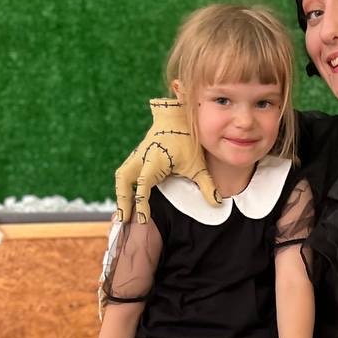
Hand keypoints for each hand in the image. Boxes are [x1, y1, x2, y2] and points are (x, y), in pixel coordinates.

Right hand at [114, 98, 219, 222]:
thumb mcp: (198, 164)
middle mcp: (142, 157)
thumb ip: (207, 185)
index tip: (143, 219)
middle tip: (123, 220)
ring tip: (122, 215)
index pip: (144, 183)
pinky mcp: (136, 158)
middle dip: (122, 199)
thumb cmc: (187, 140)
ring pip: (121, 176)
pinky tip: (127, 203)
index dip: (142, 202)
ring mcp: (137, 156)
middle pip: (123, 179)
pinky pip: (125, 174)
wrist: (176, 118)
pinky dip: (123, 188)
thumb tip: (217, 203)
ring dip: (120, 194)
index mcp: (155, 159)